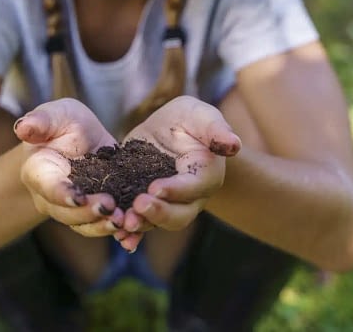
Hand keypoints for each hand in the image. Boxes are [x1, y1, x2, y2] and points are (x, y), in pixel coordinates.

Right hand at [15, 98, 123, 236]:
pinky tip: (132, 233)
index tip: (78, 197)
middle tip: (110, 207)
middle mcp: (51, 197)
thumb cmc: (64, 124)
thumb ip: (41, 120)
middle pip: (66, 213)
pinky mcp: (93, 214)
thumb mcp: (56, 114)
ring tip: (123, 220)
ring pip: (84, 225)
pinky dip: (118, 234)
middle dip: (88, 213)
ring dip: (103, 226)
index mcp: (39, 172)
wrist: (82, 139)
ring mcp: (72, 209)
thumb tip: (22, 127)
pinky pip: (102, 228)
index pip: (48, 186)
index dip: (61, 194)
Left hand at [115, 96, 240, 251]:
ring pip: (159, 223)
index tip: (155, 187)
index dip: (176, 190)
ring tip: (124, 222)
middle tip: (138, 205)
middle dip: (159, 213)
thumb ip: (216, 129)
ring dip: (142, 225)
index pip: (194, 187)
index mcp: (206, 174)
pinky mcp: (150, 205)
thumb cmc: (190, 120)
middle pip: (180, 215)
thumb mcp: (201, 116)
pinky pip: (143, 224)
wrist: (169, 130)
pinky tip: (119, 235)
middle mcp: (191, 197)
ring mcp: (170, 205)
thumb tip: (234, 145)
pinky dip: (132, 233)